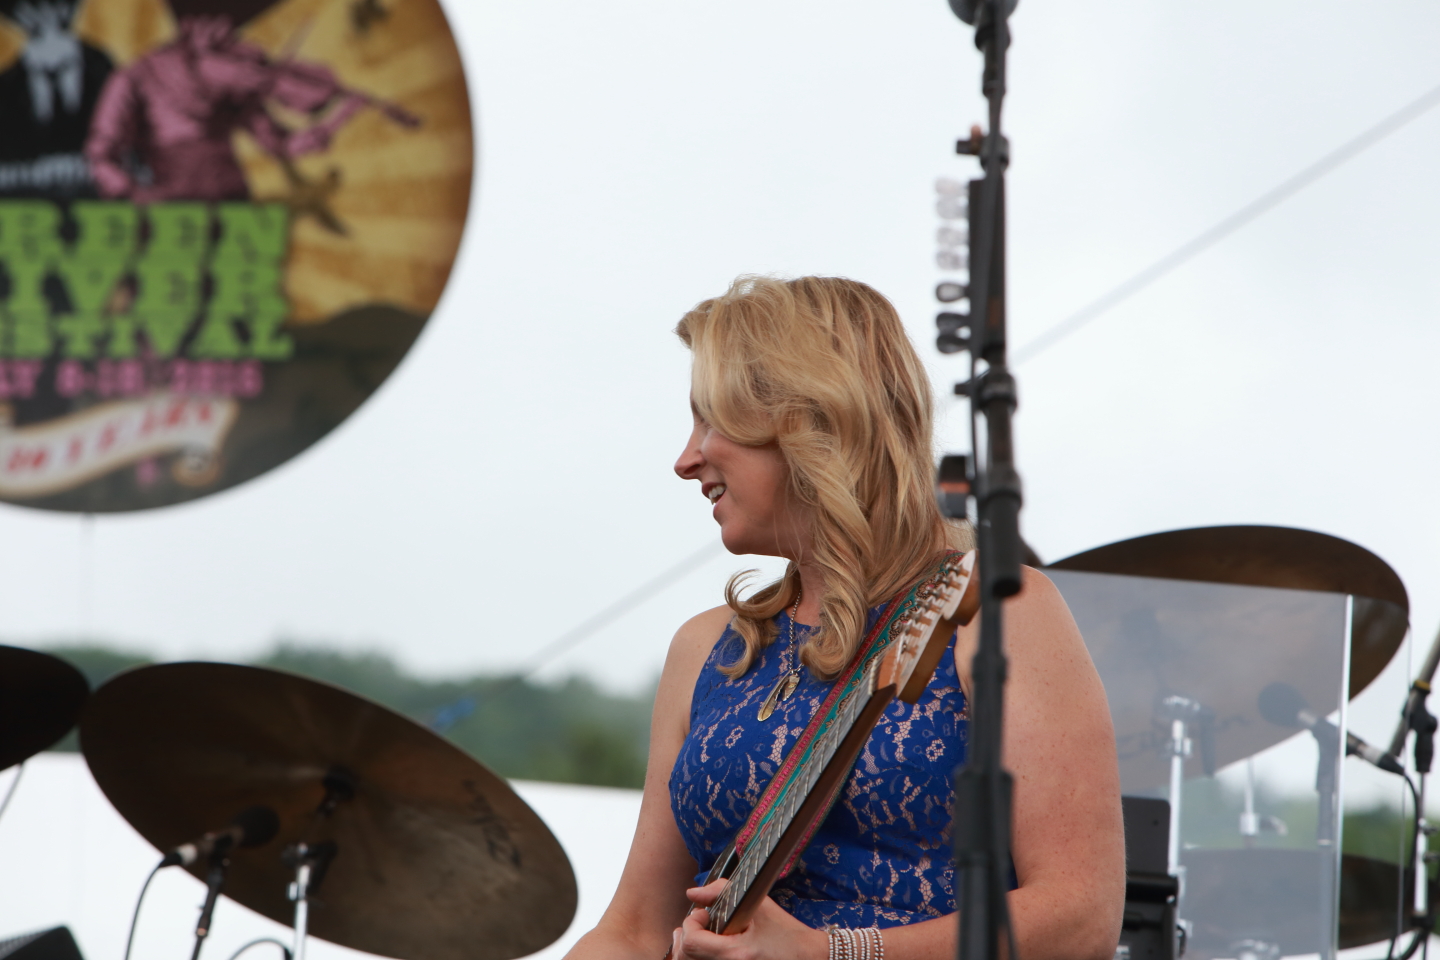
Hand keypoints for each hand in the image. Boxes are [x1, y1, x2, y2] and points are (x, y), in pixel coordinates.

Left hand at [671, 879, 826, 959]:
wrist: (808, 958)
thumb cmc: (786, 933)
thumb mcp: (758, 905)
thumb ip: (722, 892)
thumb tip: (693, 893)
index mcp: (737, 954)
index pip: (692, 943)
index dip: (690, 924)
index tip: (703, 914)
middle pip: (685, 959)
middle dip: (685, 937)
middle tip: (698, 924)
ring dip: (688, 949)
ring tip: (699, 935)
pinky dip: (698, 957)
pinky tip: (706, 948)